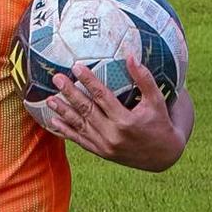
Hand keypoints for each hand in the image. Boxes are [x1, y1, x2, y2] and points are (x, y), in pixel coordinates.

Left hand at [45, 57, 187, 171]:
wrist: (163, 156)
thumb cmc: (160, 123)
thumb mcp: (157, 101)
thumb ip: (144, 79)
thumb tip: (131, 56)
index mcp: (126, 121)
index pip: (102, 97)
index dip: (88, 81)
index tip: (76, 67)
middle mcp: (113, 135)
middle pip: (86, 110)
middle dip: (70, 93)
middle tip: (56, 78)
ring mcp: (105, 145)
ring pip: (80, 126)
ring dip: (63, 111)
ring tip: (49, 99)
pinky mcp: (101, 152)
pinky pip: (80, 140)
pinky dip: (66, 131)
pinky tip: (54, 121)